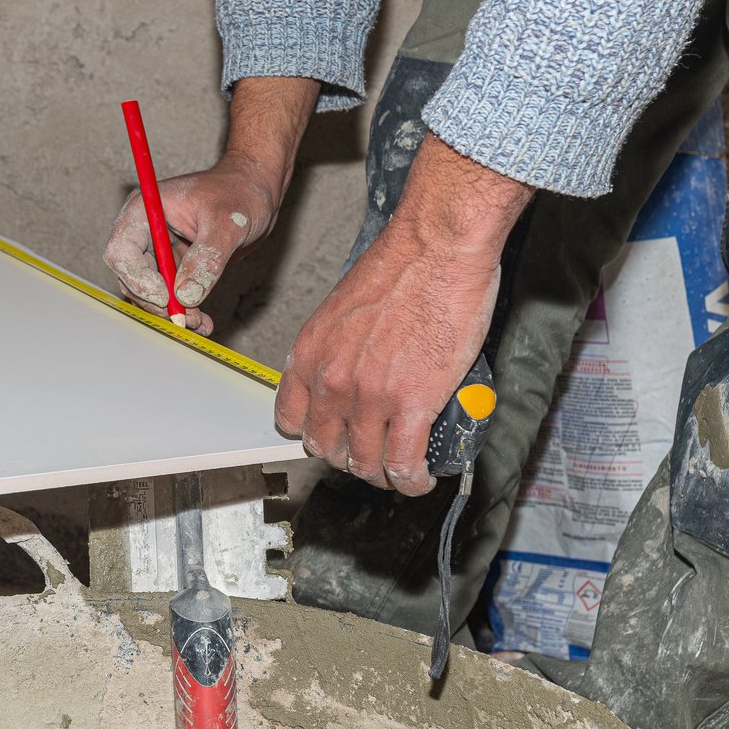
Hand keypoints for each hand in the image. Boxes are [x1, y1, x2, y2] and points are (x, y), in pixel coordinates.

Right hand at [105, 158, 280, 335]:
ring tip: (199, 322)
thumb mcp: (228, 223)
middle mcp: (145, 230)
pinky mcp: (173, 265)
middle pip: (131, 276)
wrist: (256, 193)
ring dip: (171, 311)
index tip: (166, 297)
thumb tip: (187, 296)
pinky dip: (184, 310)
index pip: (122, 250)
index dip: (138, 278)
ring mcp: (158, 250)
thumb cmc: (240, 193)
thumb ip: (208, 258)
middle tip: (185, 318)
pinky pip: (170, 295)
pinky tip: (203, 321)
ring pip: (150, 291)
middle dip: (157, 301)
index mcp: (145, 210)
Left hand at [276, 134, 533, 495]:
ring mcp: (369, 396)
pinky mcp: (411, 404)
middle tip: (373, 454)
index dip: (313, 435)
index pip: (290, 418)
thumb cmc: (402, 265)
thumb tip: (354, 370)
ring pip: (366, 464)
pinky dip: (413, 481)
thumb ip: (339, 346)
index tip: (332, 437)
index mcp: (311, 353)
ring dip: (384, 476)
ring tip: (401, 472)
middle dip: (349, 458)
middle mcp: (331, 380)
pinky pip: (403, 463)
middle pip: (327, 448)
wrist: (437, 248)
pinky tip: (421, 478)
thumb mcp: (344, 307)